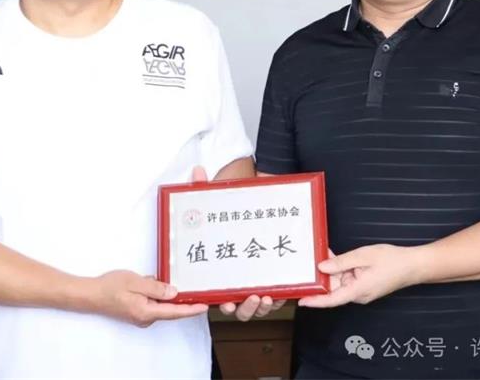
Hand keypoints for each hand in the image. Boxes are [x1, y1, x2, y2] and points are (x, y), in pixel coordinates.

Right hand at [87, 270, 207, 326]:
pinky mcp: (137, 311)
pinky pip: (152, 301)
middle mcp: (146, 318)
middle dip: (175, 295)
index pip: (174, 312)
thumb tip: (174, 293)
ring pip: (160, 303)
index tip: (205, 306)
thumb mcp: (135, 282)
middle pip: (169, 308)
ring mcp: (141, 316)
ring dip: (161, 291)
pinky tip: (146, 281)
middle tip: (183, 284)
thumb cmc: (111, 287)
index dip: (191, 309)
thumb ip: (156, 288)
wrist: (91, 294)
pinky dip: (153, 291)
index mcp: (146, 312)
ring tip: (151, 278)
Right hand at [189, 166, 286, 320]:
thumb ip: (206, 188)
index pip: (221, 295)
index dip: (224, 303)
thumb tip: (197, 171)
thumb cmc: (236, 211)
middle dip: (246, 308)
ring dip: (262, 308)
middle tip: (253, 296)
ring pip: (258, 308)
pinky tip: (282, 293)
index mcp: (224, 271)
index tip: (227, 302)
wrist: (258, 209)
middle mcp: (239, 282)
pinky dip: (280, 300)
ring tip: (267, 296)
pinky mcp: (276, 281)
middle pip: (240, 308)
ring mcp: (258, 283)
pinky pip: (277, 299)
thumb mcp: (221, 200)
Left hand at [298, 244, 419, 307]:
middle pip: (334, 288)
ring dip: (331, 269)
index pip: (332, 299)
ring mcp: (361, 290)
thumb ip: (342, 262)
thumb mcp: (364, 256)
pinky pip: (348, 278)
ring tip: (321, 253)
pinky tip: (334, 256)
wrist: (413, 265)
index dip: (315, 301)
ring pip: (340, 281)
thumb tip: (322, 267)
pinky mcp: (364, 285)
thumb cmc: (392, 261)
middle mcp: (358, 294)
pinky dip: (340, 268)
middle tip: (306, 261)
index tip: (301, 300)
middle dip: (321, 275)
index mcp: (358, 291)